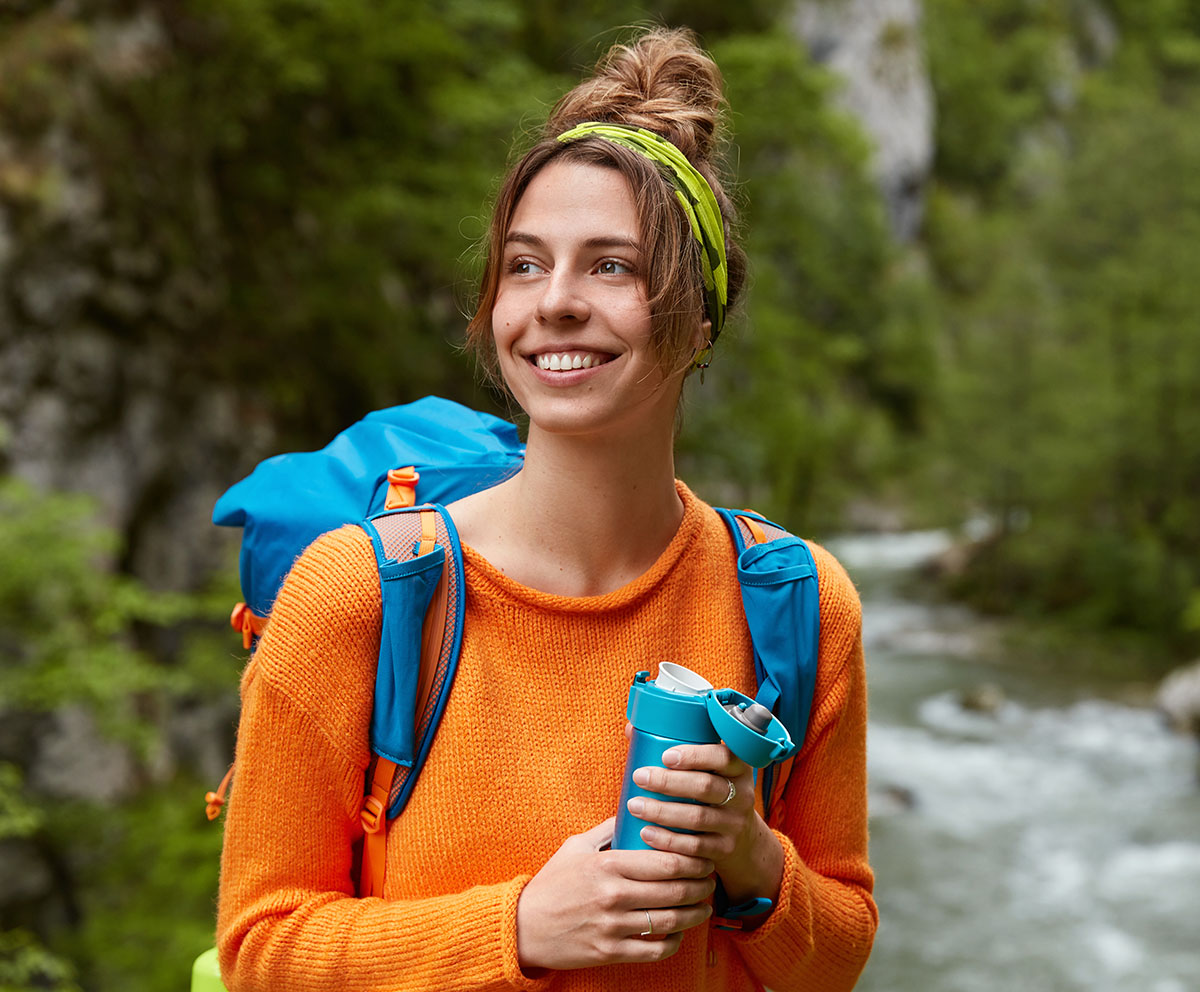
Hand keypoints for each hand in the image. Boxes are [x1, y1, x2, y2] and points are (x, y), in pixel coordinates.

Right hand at [516, 818, 715, 970]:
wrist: (524, 926)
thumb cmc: (552, 883)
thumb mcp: (576, 847)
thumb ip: (609, 829)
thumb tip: (637, 809)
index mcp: (607, 866)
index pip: (665, 862)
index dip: (693, 860)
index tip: (703, 856)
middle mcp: (613, 896)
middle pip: (674, 890)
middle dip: (701, 884)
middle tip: (711, 878)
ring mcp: (613, 927)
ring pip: (670, 921)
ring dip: (695, 913)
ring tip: (705, 904)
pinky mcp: (611, 953)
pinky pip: (655, 950)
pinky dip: (675, 941)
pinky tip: (680, 931)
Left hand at [626, 744, 783, 904]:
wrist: (742, 839)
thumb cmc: (712, 792)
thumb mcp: (708, 770)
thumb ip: (678, 749)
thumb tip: (631, 729)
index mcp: (737, 769)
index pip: (722, 757)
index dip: (695, 755)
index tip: (665, 756)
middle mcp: (741, 795)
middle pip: (705, 787)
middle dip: (669, 782)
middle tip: (640, 777)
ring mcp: (734, 824)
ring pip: (697, 817)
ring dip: (662, 812)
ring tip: (635, 805)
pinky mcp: (723, 849)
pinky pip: (695, 846)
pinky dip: (668, 841)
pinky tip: (647, 834)